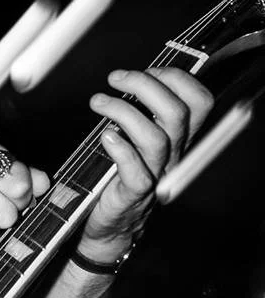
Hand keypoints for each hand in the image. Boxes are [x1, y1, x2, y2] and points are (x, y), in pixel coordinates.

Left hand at [79, 68, 213, 261]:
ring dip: (123, 111)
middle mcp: (173, 156)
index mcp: (178, 138)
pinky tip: (105, 137)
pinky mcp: (133, 196)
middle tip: (115, 79)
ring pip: (155, 139)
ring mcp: (155, 176)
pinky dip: (120, 150)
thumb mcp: (138, 140)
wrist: (111, 227)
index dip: (176, 79)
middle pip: (176, 113)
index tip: (146, 71)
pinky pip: (135, 172)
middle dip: (145, 85)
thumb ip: (143, 113)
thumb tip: (131, 78)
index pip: (199, 102)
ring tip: (98, 102)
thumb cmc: (120, 177)